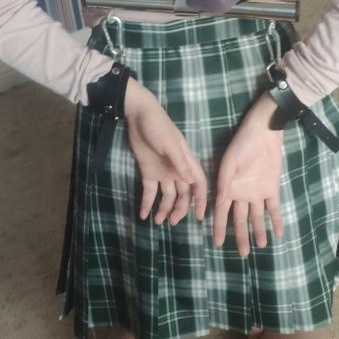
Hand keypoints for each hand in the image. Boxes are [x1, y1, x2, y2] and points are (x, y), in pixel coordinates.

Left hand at [124, 78, 207, 225]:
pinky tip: (143, 214)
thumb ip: (180, 163)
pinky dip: (146, 203)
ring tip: (157, 222)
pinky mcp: (148, 172)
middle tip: (172, 222)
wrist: (138, 115)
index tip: (200, 217)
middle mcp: (176, 171)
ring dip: (164, 209)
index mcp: (186, 163)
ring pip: (166, 196)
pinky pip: (149, 192)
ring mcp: (162, 172)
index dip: (201, 200)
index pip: (199, 185)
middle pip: (182, 195)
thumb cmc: (159, 127)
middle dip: (179, 210)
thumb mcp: (170, 144)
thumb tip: (192, 182)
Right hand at [213, 91, 284, 257]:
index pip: (221, 213)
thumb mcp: (229, 163)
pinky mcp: (272, 188)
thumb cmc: (241, 145)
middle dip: (240, 236)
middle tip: (242, 254)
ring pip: (256, 217)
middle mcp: (241, 194)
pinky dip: (276, 220)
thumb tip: (219, 203)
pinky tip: (278, 234)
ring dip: (258, 231)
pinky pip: (273, 208)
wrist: (263, 133)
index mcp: (228, 188)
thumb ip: (224, 183)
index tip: (217, 244)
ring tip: (260, 246)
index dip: (219, 228)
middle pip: (240, 219)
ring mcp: (257, 192)